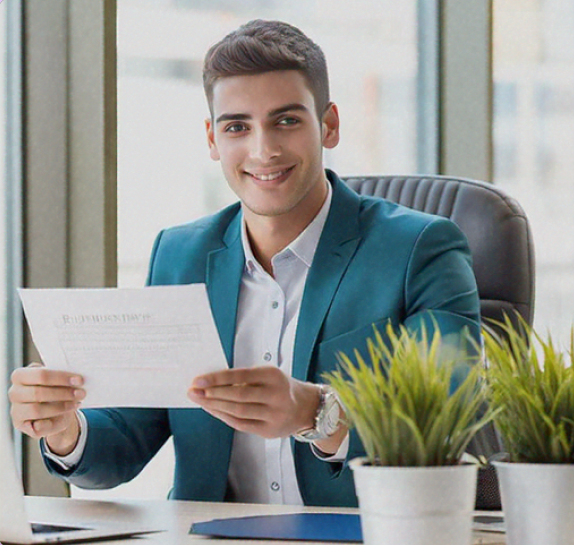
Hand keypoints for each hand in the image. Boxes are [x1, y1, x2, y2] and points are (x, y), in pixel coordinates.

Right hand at [8, 363, 84, 455]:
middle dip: (63, 393)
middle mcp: (14, 392)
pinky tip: (64, 417)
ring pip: (37, 410)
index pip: (40, 374)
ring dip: (60, 407)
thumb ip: (61, 378)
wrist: (55, 410)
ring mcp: (15, 410)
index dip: (61, 378)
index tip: (80, 380)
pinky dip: (53, 423)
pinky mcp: (21, 425)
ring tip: (76, 403)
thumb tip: (76, 379)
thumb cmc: (56, 390)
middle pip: (38, 392)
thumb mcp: (58, 381)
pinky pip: (37, 426)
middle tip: (81, 393)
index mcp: (20, 375)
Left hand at [188, 366, 319, 438]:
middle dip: (212, 394)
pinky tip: (213, 410)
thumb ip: (244, 378)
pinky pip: (241, 424)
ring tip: (199, 401)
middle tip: (193, 391)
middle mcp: (276, 395)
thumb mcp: (267, 375)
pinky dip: (224, 417)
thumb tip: (211, 382)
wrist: (305, 407)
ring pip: (238, 412)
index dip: (217, 379)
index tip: (198, 380)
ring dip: (215, 407)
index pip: (240, 376)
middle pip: (238, 396)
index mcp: (273, 376)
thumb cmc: (279, 387)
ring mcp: (274, 415)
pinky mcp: (270, 431)